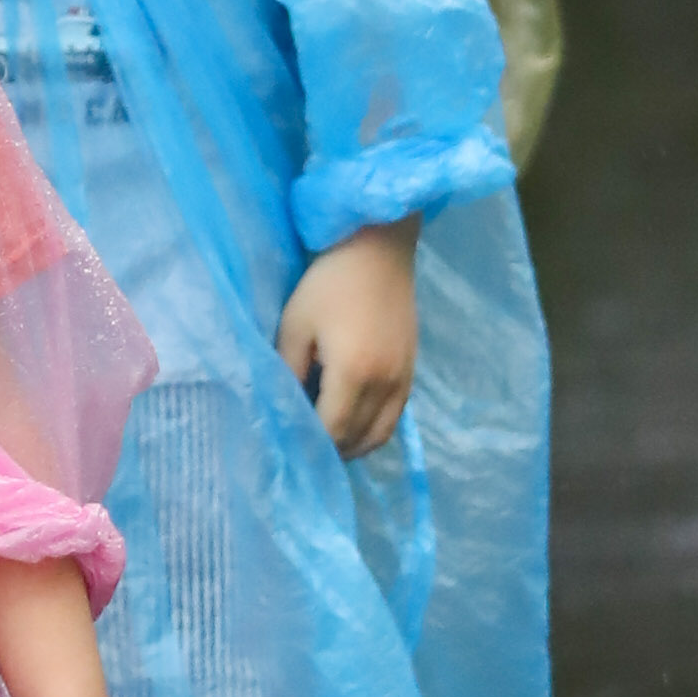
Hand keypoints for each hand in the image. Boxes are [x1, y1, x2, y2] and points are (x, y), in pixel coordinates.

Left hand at [276, 223, 420, 454]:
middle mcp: (385, 384)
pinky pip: (395, 417)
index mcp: (353, 373)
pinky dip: (373, 429)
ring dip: (353, 444)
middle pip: (357, 439)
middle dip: (329, 449)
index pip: (331, 432)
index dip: (310, 446)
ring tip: (327, 440)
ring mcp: (404, 378)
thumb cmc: (328, 282)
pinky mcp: (412, 370)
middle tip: (302, 444)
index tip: (288, 446)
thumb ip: (288, 373)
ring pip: (380, 434)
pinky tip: (352, 421)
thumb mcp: (295, 325)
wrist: (378, 247)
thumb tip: (285, 411)